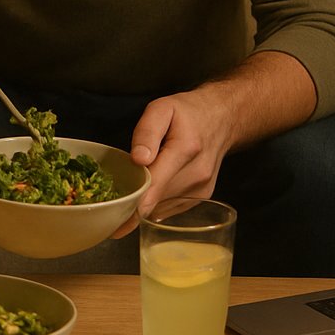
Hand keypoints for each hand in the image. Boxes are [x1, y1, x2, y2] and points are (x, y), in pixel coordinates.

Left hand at [111, 89, 235, 237]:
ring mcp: (202, 188)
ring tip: (132, 189)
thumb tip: (138, 160)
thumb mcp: (162, 108)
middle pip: (156, 200)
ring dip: (145, 203)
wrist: (222, 119)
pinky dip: (158, 202)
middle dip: (133, 204)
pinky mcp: (202, 196)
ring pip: (163, 207)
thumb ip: (147, 131)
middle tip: (112, 201)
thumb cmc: (187, 112)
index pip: (155, 185)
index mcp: (184, 150)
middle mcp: (196, 174)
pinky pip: (172, 207)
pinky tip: (152, 188)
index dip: (134, 208)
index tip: (115, 225)